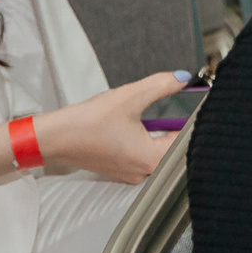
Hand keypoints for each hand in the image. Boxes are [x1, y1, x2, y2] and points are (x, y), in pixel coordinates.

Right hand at [31, 70, 188, 184]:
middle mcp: (143, 172)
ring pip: (159, 152)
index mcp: (151, 159)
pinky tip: (139, 125)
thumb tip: (183, 78)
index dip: (193, 120)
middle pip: (174, 148)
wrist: (54, 137)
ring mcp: (131, 173)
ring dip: (162, 133)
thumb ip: (161, 85)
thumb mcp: (130, 96)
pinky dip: (147, 140)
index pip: (186, 140)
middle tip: (180, 106)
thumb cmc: (87, 123)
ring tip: (157, 115)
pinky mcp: (120, 170)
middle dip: (177, 126)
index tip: (197, 104)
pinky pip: (143, 156)